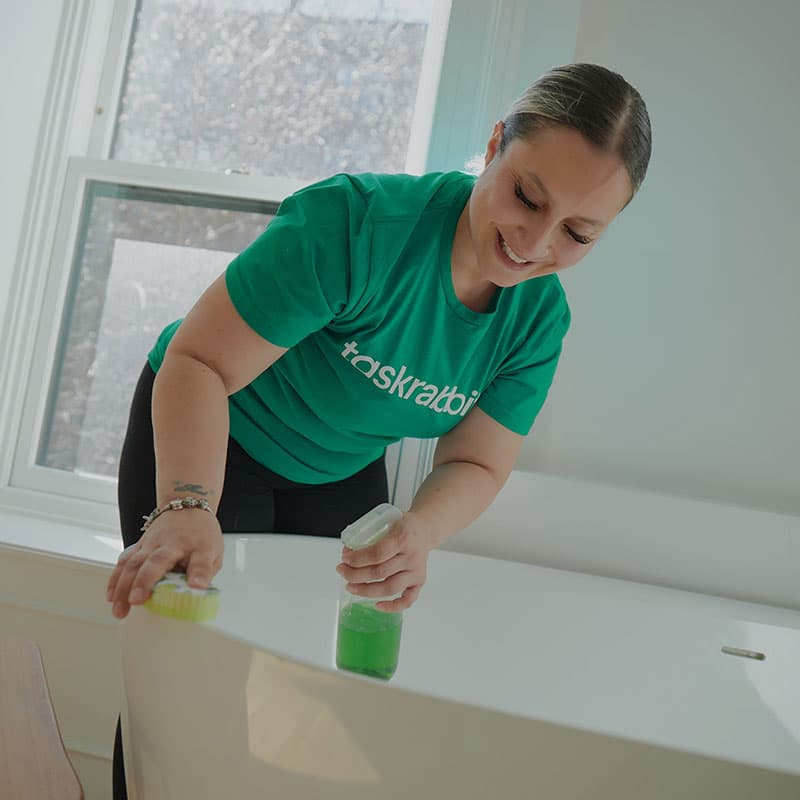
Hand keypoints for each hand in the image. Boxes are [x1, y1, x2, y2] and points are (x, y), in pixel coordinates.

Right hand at [106, 509, 223, 618]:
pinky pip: (124, 561)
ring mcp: (152, 543)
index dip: (199, 574)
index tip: (196, 587)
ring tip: (120, 609)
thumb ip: (205, 572)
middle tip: (136, 602)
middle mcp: (171, 543)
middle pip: (156, 561)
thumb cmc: (201, 534)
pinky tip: (112, 596)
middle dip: (144, 582)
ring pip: (134, 562)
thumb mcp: (214, 552)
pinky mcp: (139, 546)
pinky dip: (116, 579)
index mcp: (197, 546)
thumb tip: (198, 591)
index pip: (200, 560)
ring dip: (123, 586)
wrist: (187, 507)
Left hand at [336, 511, 432, 611]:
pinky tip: (377, 605)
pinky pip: (408, 599)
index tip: (344, 559)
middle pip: (379, 572)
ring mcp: (416, 571)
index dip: (357, 559)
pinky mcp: (419, 581)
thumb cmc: (402, 526)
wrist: (424, 530)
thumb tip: (347, 550)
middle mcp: (411, 556)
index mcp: (402, 538)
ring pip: (390, 588)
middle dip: (355, 575)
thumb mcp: (387, 521)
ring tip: (351, 586)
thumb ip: (369, 535)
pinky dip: (393, 606)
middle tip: (342, 571)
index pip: (377, 553)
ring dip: (366, 590)